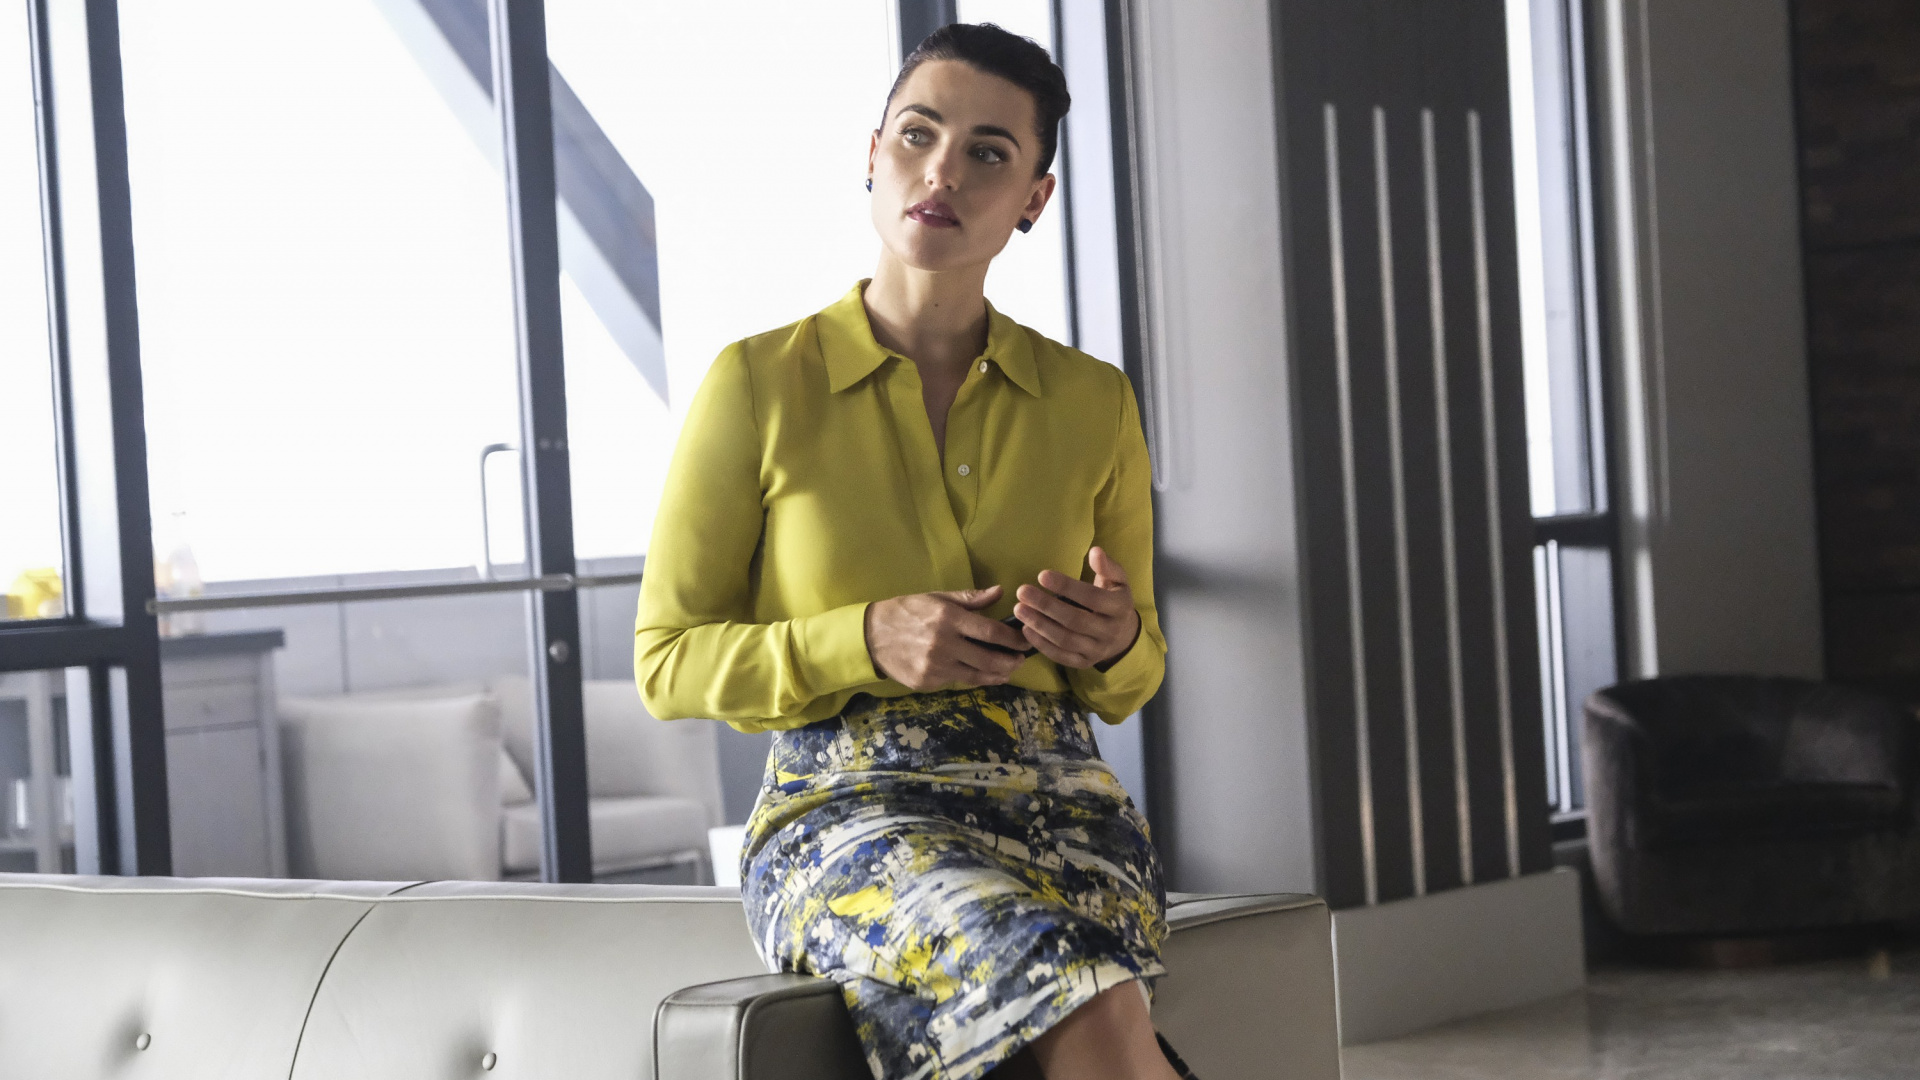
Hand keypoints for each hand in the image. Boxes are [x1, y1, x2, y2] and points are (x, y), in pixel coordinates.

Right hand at [864, 585, 1032, 690]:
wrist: (871, 635)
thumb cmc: (907, 611)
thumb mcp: (937, 598)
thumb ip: (970, 599)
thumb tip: (1000, 592)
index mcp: (947, 619)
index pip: (991, 632)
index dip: (1013, 639)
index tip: (1025, 640)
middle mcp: (943, 644)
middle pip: (989, 659)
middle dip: (1011, 661)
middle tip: (1021, 659)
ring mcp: (935, 666)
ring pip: (976, 675)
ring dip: (997, 674)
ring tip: (1007, 670)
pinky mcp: (927, 682)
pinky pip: (957, 681)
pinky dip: (971, 677)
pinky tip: (979, 673)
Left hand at [1014, 546, 1141, 669]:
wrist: (1122, 636)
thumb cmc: (1113, 599)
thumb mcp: (1118, 581)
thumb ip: (1108, 566)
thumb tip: (1095, 551)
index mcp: (1120, 607)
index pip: (1092, 598)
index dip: (1067, 587)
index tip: (1042, 575)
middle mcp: (1110, 631)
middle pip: (1075, 620)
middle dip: (1046, 606)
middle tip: (1022, 591)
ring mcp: (1097, 650)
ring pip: (1065, 640)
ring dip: (1039, 625)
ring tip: (1018, 609)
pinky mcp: (1084, 663)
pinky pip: (1061, 656)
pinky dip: (1041, 644)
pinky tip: (1026, 629)